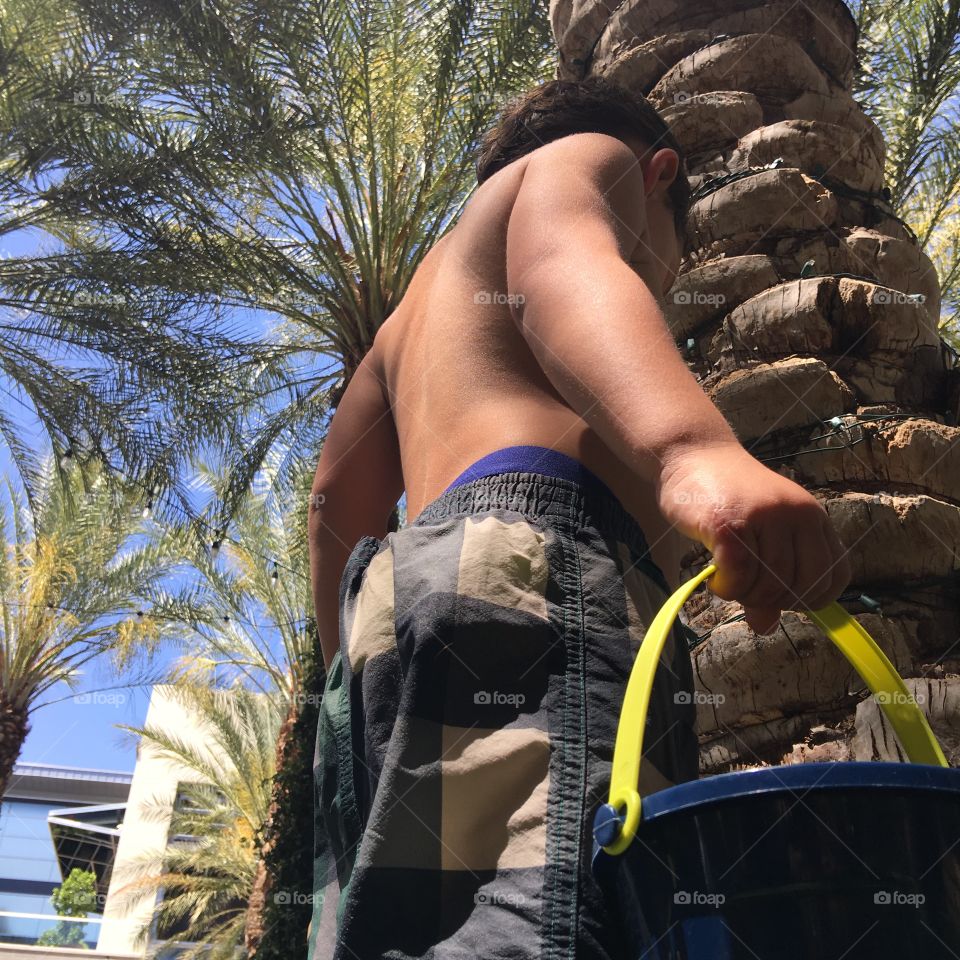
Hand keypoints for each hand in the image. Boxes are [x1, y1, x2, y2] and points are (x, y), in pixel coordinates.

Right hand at [655, 442, 851, 634]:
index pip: (835, 575)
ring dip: (743, 596)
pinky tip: (715, 580)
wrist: (693, 454)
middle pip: (800, 587)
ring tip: (726, 582)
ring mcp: (764, 517)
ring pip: (767, 585)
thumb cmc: (727, 497)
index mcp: (813, 517)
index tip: (784, 602)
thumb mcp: (760, 537)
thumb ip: (771, 578)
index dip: (812, 599)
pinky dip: (726, 589)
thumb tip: (765, 626)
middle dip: (773, 603)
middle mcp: (797, 515)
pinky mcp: (730, 523)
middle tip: (747, 594)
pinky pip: (738, 576)